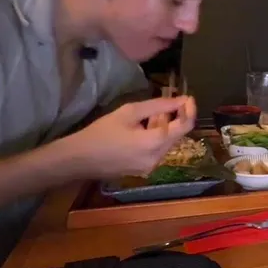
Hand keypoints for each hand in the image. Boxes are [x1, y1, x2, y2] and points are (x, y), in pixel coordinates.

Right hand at [54, 96, 197, 179]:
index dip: (189, 110)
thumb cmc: (101, 132)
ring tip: (151, 114)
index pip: (185, 126)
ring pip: (167, 143)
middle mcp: (157, 158)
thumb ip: (159, 106)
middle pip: (177, 135)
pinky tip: (142, 129)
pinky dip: (156, 138)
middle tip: (164, 102)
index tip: (187, 97)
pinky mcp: (143, 171)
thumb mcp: (129, 112)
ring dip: (164, 127)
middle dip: (175, 118)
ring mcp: (150, 167)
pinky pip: (157, 151)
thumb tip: (181, 100)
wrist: (77, 159)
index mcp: (155, 143)